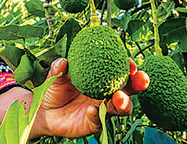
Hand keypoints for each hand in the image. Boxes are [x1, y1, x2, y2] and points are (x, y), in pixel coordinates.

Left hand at [30, 58, 149, 138]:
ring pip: (120, 108)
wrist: (45, 111)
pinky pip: (99, 121)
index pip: (120, 71)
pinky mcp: (93, 124)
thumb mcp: (55, 77)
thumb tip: (62, 61)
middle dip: (138, 84)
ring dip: (124, 102)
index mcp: (102, 78)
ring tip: (119, 97)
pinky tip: (91, 110)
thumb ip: (58, 69)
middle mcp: (106, 94)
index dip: (129, 67)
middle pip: (128, 90)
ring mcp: (102, 109)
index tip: (131, 63)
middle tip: (142, 79)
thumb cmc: (55, 90)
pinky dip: (97, 115)